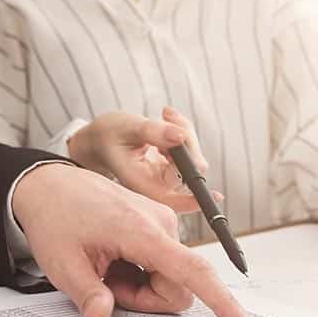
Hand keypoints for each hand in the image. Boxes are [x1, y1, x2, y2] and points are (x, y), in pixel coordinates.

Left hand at [12, 163, 252, 316]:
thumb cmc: (57, 218)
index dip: (221, 303)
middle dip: (146, 299)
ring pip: (171, 278)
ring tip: (108, 268)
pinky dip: (141, 272)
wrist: (53, 185)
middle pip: (178, 287)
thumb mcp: (62, 263)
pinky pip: (164, 264)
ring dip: (141, 286)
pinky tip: (115, 259)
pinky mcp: (159, 225)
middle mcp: (163, 224)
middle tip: (107, 285)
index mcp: (143, 231)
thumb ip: (87, 293)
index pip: (194, 272)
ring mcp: (163, 223)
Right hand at [67, 108, 221, 212]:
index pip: (173, 201)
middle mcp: (156, 186)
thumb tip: (181, 137)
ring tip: (165, 115)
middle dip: (187, 142)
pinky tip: (167, 117)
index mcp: (141, 186)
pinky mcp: (173, 166)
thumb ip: (153, 132)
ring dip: (185, 133)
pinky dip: (183, 131)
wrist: (101, 138)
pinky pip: (189, 149)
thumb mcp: (127, 127)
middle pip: (190, 172)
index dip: (195, 201)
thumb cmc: (108, 135)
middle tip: (168, 118)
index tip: (216, 196)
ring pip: (193, 158)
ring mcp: (167, 176)